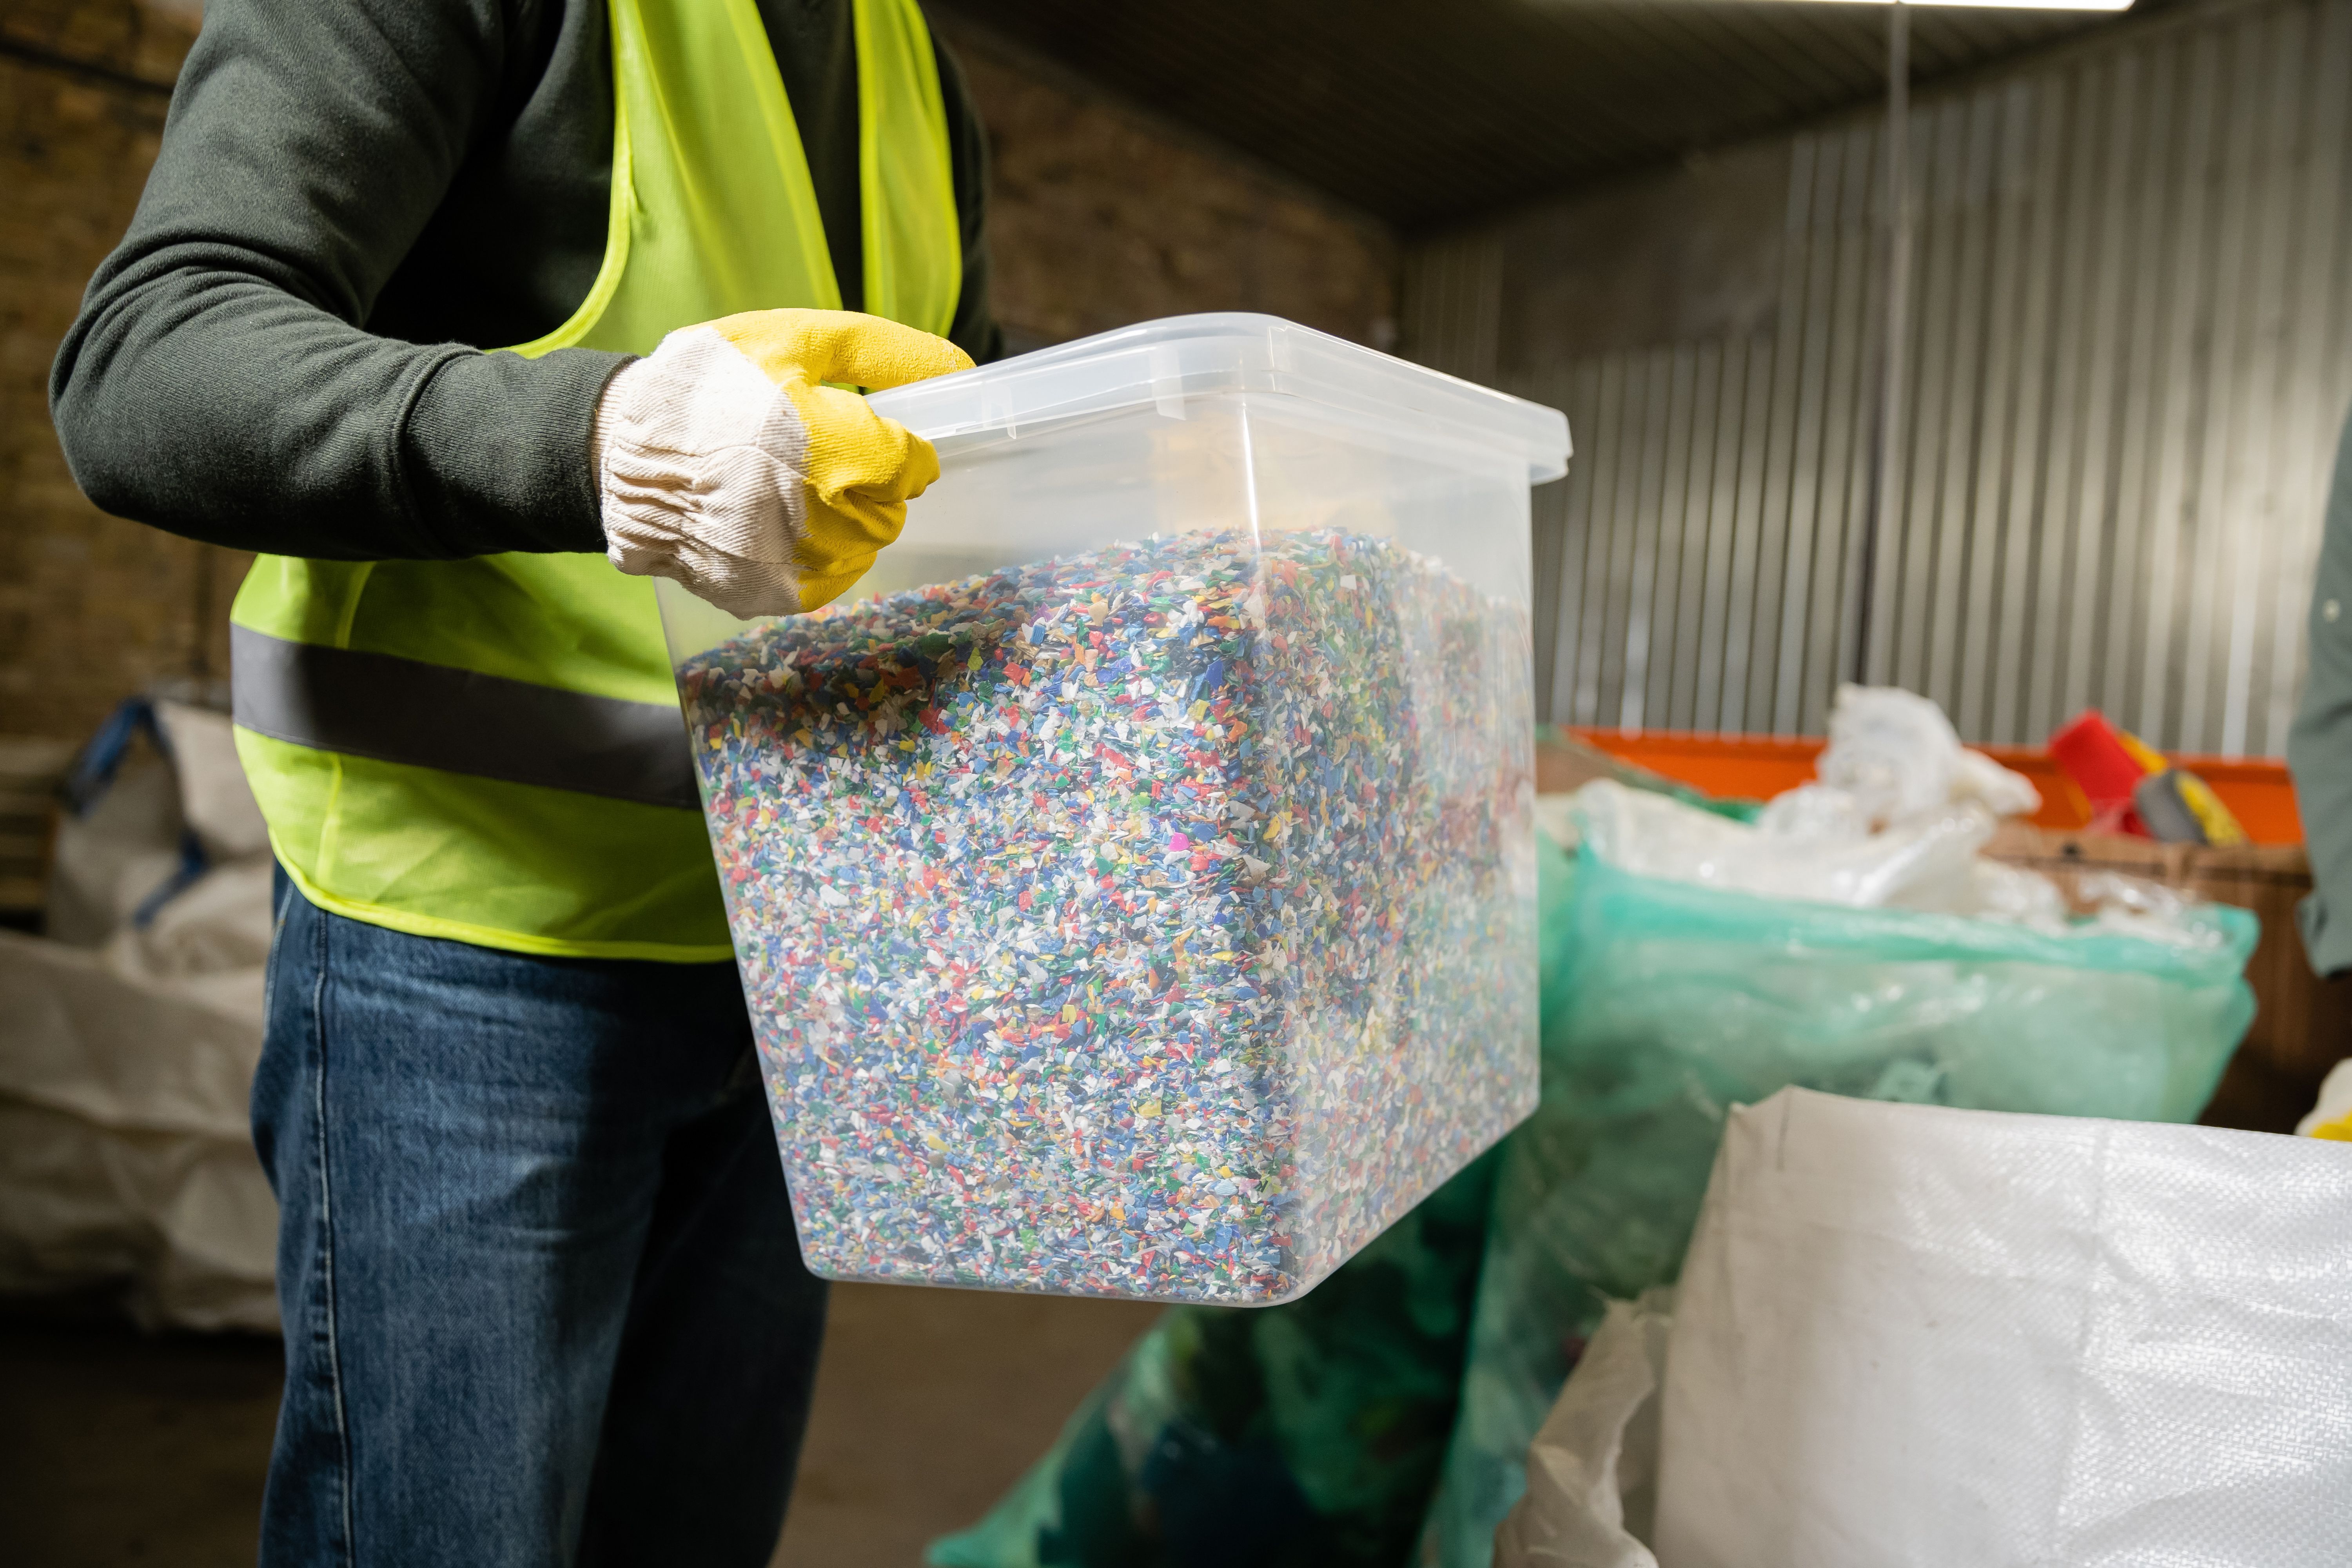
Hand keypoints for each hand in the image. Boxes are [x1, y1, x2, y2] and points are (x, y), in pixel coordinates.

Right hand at [596, 309, 972, 617]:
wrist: (618, 453)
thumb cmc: (709, 387)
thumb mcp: (792, 340)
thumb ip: (883, 353)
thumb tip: (961, 370)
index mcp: (833, 447)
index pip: (912, 465)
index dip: (890, 445)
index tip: (856, 433)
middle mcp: (821, 516)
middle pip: (890, 508)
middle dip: (865, 481)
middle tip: (811, 457)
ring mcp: (795, 564)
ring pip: (864, 546)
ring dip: (842, 517)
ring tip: (787, 487)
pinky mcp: (770, 596)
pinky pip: (829, 579)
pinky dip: (814, 552)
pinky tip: (774, 521)